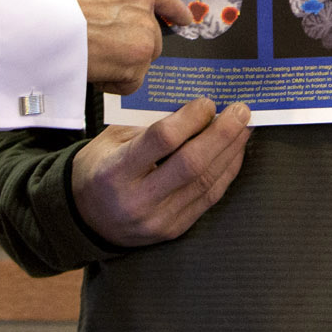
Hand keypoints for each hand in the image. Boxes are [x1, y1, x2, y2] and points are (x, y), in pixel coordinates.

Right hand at [59, 0, 193, 94]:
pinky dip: (114, 83)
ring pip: (142, 59)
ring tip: (91, 58)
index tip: (185, 20)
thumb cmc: (49, 5)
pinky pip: (131, 81)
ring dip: (121, 65)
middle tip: (102, 51)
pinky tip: (93, 71)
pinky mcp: (138, 57)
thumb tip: (111, 6)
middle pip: (152, 34)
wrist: (39, 23)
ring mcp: (143, 28)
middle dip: (132, 47)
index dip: (173, 9)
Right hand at [71, 98, 251, 245]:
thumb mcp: (112, 139)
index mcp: (116, 171)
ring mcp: (158, 219)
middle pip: (191, 164)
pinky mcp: (174, 229)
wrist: (87, 218)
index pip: (161, 141)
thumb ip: (150, 125)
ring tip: (244, 127)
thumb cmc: (100, 168)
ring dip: (231, 151)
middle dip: (222, 134)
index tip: (207, 102)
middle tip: (241, 111)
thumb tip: (196, 109)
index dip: (190, 118)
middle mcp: (138, 200)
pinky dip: (226, 172)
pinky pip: (208, 198)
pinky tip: (235, 152)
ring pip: (206, 182)